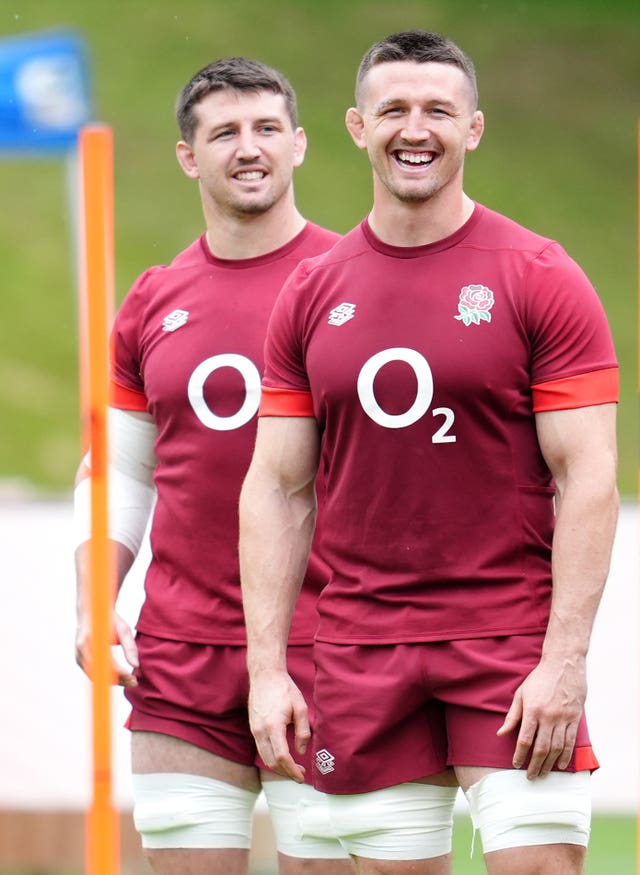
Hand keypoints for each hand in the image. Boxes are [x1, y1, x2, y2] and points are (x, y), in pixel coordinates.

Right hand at [75, 610, 138, 686]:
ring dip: (113, 681)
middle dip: (118, 680)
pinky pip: (92, 673)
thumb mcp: (124, 630)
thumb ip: (130, 648)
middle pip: (100, 673)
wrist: (93, 613)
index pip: (106, 663)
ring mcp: (78, 655)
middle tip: (135, 682)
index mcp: (91, 639)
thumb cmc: (110, 620)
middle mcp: (81, 649)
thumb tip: (136, 665)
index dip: (121, 673)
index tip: (134, 678)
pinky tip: (120, 677)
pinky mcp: (79, 660)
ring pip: (96, 676)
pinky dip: (105, 677)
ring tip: (130, 680)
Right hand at [248, 669, 309, 781]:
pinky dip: (271, 758)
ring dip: (278, 767)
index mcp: (273, 726)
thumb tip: (301, 751)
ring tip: (293, 768)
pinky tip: (282, 757)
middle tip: (300, 775)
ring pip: (264, 757)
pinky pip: (261, 749)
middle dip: (286, 772)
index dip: (292, 770)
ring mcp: (254, 730)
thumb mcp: (300, 707)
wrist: (265, 676)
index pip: (282, 757)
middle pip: (271, 762)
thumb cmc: (284, 689)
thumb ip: (303, 731)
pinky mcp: (253, 728)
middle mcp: (260, 731)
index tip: (302, 777)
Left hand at [497, 653, 585, 778]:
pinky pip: (570, 742)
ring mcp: (563, 718)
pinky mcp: (575, 719)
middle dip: (535, 765)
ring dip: (549, 764)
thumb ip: (512, 715)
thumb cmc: (539, 679)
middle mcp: (548, 717)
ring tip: (543, 774)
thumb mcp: (521, 693)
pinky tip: (561, 765)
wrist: (563, 664)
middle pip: (541, 748)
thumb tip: (500, 734)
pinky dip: (566, 756)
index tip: (516, 764)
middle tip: (530, 776)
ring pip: (557, 748)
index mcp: (532, 710)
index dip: (520, 755)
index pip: (524, 739)